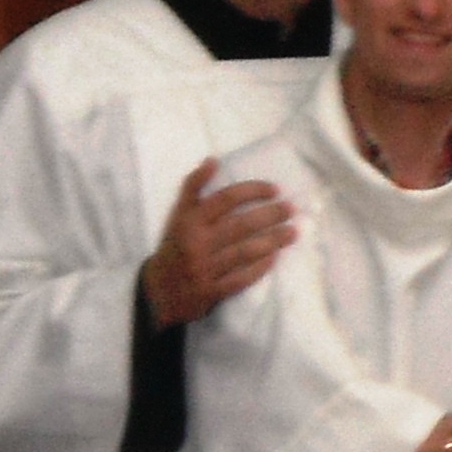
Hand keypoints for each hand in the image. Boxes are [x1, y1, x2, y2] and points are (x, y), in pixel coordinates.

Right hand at [142, 159, 296, 324]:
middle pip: (240, 225)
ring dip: (273, 241)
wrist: (158, 292)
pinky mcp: (211, 291)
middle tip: (292, 209)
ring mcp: (203, 269)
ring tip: (293, 232)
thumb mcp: (178, 215)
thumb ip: (193, 188)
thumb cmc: (175, 246)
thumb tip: (212, 160)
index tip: (275, 189)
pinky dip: (260, 267)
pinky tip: (275, 257)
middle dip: (270, 215)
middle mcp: (195, 243)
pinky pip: (241, 278)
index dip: (253, 191)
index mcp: (188, 220)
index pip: (226, 198)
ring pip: (244, 252)